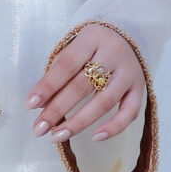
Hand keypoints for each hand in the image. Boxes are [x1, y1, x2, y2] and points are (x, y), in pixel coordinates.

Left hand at [29, 25, 144, 144]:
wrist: (130, 34)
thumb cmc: (94, 45)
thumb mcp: (74, 49)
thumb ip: (58, 73)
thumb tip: (41, 105)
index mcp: (92, 38)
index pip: (66, 65)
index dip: (47, 86)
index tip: (29, 106)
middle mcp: (113, 53)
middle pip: (82, 86)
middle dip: (57, 109)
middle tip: (38, 129)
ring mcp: (129, 72)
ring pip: (104, 102)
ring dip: (79, 122)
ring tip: (57, 136)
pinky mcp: (140, 87)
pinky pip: (130, 112)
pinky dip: (114, 127)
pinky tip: (96, 137)